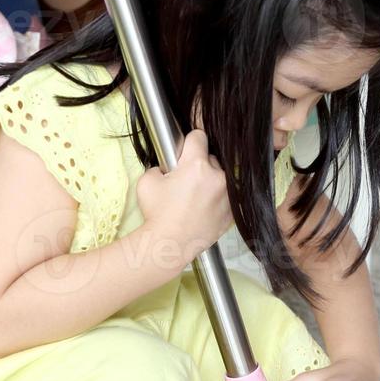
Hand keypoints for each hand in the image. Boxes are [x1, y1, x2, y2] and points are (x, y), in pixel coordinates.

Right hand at [134, 130, 231, 264]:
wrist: (170, 244)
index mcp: (196, 165)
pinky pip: (227, 196)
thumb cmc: (157, 213)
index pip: (199, 136)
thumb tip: (168, 167)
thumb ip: (160, 166)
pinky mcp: (232, 211)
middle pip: (211, 158)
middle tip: (186, 180)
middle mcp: (217, 177)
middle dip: (199, 165)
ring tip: (196, 196)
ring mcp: (228, 195)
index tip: (186, 149)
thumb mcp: (147, 181)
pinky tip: (205, 207)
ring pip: (221, 177)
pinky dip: (218, 198)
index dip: (189, 142)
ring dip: (211, 181)